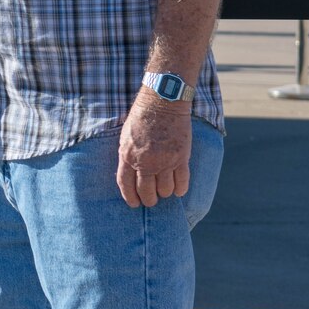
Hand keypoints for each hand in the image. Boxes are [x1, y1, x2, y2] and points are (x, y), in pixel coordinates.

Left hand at [116, 92, 192, 207]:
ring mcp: (164, 161)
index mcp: (127, 155)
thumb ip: (127, 156)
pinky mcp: (181, 158)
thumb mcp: (125, 137)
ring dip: (165, 193)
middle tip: (151, 201)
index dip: (130, 197)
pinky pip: (182, 182)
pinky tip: (179, 190)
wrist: (162, 103)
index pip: (125, 184)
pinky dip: (180, 189)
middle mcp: (145, 162)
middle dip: (149, 199)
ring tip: (164, 192)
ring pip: (166, 190)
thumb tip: (130, 174)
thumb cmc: (141, 118)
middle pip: (146, 191)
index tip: (134, 204)